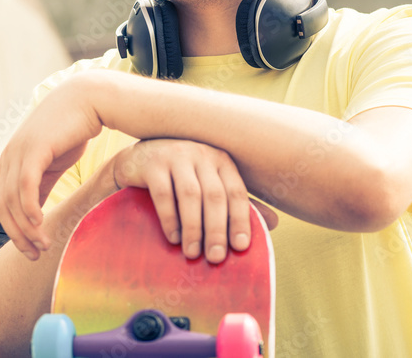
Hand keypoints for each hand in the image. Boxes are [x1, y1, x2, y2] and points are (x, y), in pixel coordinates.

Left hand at [0, 74, 104, 259]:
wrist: (88, 100)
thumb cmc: (72, 130)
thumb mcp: (51, 164)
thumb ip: (40, 186)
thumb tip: (35, 214)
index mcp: (10, 161)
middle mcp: (9, 156)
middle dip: (13, 235)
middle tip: (31, 255)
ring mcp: (19, 151)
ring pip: (12, 199)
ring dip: (26, 228)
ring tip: (42, 246)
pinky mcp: (35, 148)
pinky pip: (26, 184)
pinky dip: (29, 207)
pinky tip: (39, 223)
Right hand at [112, 139, 277, 262]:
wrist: (136, 160)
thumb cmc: (179, 176)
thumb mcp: (210, 185)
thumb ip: (236, 202)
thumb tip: (275, 222)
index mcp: (221, 159)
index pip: (237, 192)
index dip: (241, 220)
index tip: (241, 248)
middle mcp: (201, 153)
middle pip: (214, 195)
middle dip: (217, 230)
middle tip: (216, 258)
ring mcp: (175, 155)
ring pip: (190, 195)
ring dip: (193, 228)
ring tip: (192, 253)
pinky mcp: (151, 163)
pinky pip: (163, 194)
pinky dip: (170, 218)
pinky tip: (173, 238)